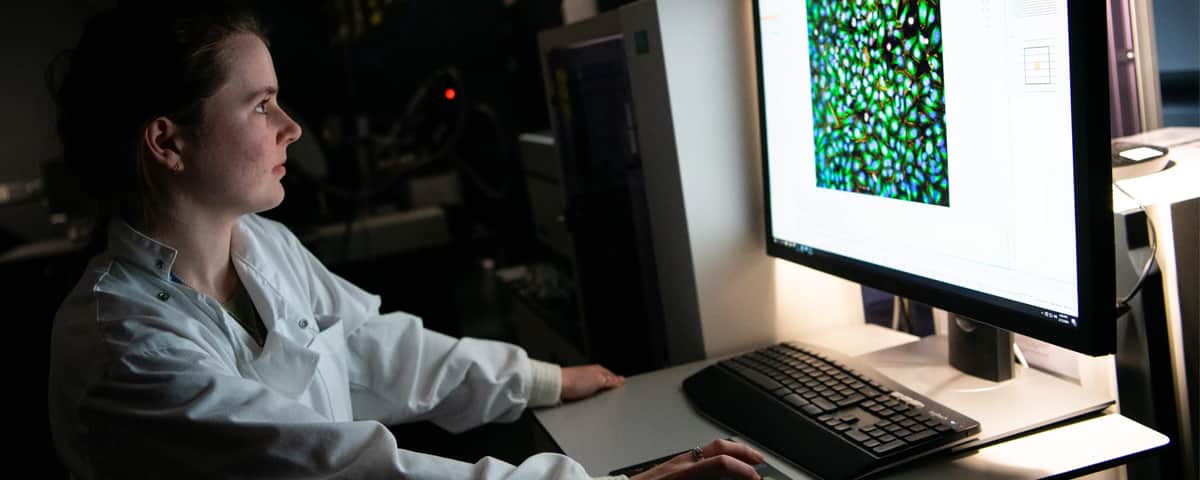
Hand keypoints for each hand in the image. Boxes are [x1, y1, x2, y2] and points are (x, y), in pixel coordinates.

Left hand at [560, 364, 624, 400]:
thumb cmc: (575, 381)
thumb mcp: (599, 380)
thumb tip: (621, 380)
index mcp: (598, 370)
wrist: (557, 386)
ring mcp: (583, 381)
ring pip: (596, 387)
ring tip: (604, 400)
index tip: (622, 389)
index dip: (617, 383)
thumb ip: (610, 380)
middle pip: (604, 381)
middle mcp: (591, 374)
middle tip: (614, 397)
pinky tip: (592, 400)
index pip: (612, 376)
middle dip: (609, 388)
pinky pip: (588, 392)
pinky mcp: (576, 388)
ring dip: (600, 393)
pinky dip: (592, 396)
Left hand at [630, 439, 764, 479]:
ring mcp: (675, 461)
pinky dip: (717, 455)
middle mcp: (680, 464)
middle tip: (760, 462)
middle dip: (744, 453)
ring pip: (710, 447)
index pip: (721, 463)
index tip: (755, 479)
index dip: (743, 471)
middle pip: (719, 447)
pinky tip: (723, 465)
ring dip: (732, 451)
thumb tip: (727, 474)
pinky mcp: (672, 464)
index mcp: (682, 475)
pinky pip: (700, 453)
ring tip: (746, 460)